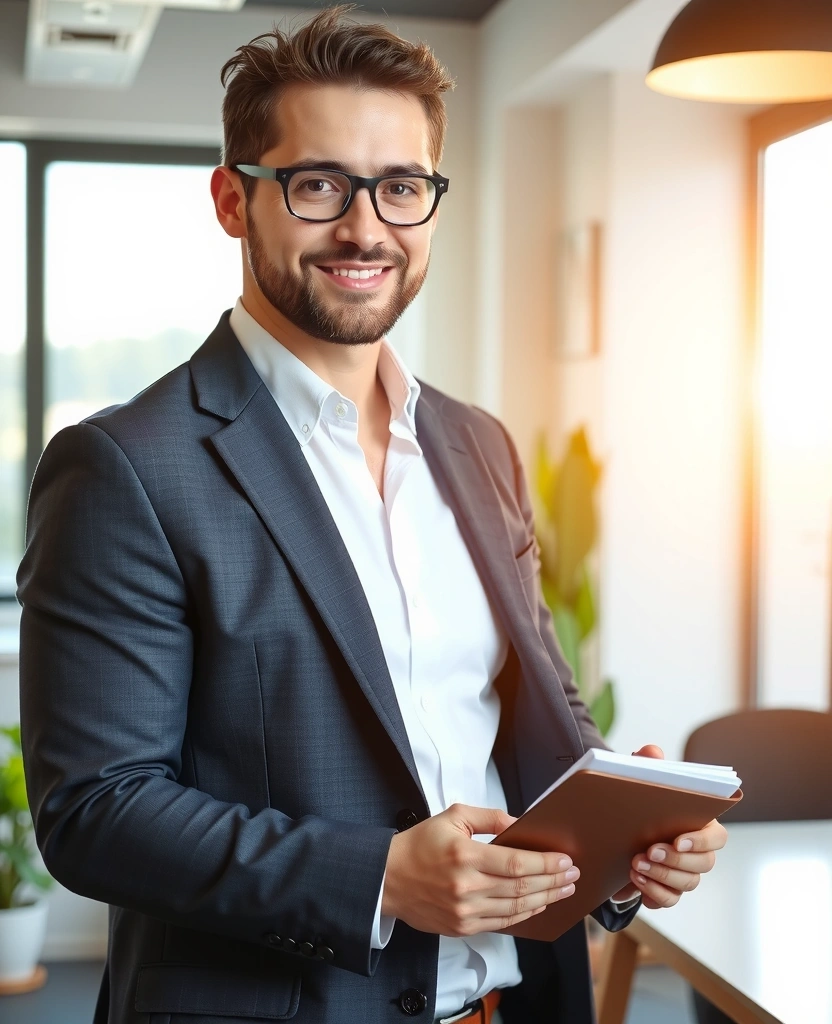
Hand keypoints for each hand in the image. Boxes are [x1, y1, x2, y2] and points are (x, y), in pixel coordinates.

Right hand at [382, 803, 579, 936]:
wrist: (388, 878)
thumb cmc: (420, 845)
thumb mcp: (453, 817)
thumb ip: (490, 818)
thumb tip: (520, 824)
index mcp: (464, 855)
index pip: (516, 863)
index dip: (545, 863)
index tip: (564, 859)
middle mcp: (466, 887)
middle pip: (521, 887)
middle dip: (553, 881)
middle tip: (572, 874)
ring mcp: (465, 912)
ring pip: (516, 908)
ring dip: (545, 899)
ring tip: (563, 890)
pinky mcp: (462, 927)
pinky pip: (502, 923)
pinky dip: (524, 914)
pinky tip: (537, 904)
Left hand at [611, 745, 727, 908]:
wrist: (617, 834)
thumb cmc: (639, 805)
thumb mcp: (641, 781)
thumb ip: (648, 764)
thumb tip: (652, 752)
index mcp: (699, 825)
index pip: (717, 837)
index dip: (701, 841)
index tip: (679, 840)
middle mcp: (698, 853)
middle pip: (704, 864)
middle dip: (676, 860)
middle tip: (649, 851)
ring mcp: (685, 874)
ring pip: (687, 883)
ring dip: (661, 875)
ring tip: (635, 864)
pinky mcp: (667, 891)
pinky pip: (669, 899)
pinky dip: (653, 892)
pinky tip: (636, 880)